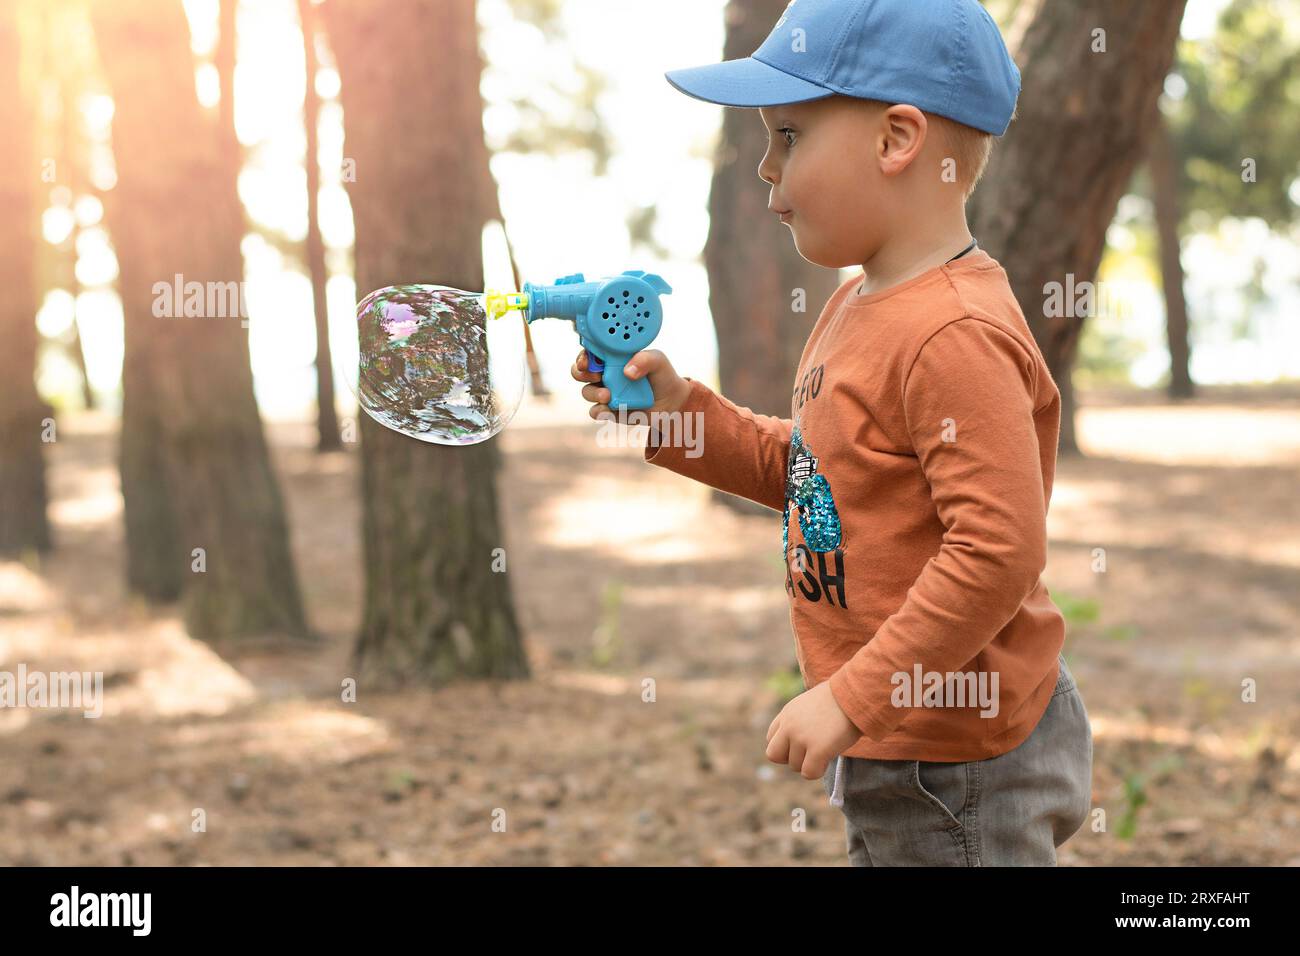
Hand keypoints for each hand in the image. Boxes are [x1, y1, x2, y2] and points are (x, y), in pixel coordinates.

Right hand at [570, 348, 691, 422]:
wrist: (672, 402)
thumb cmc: (662, 376)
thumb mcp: (658, 361)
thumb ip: (645, 359)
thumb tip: (628, 371)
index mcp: (612, 357)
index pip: (590, 352)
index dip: (584, 355)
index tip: (587, 360)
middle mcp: (604, 374)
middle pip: (579, 371)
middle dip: (580, 372)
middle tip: (594, 375)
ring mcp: (605, 393)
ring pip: (586, 392)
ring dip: (593, 393)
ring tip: (607, 395)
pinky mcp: (609, 411)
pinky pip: (597, 412)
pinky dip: (601, 411)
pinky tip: (610, 409)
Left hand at [765, 681, 862, 778]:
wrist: (856, 695)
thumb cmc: (839, 699)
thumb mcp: (810, 704)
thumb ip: (799, 721)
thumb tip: (801, 741)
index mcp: (787, 713)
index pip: (771, 738)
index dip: (785, 745)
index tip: (801, 744)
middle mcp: (789, 726)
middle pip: (774, 755)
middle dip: (790, 758)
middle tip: (809, 753)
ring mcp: (801, 738)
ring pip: (795, 766)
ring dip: (809, 763)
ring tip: (826, 748)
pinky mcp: (817, 750)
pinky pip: (809, 773)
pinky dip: (818, 771)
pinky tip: (828, 758)